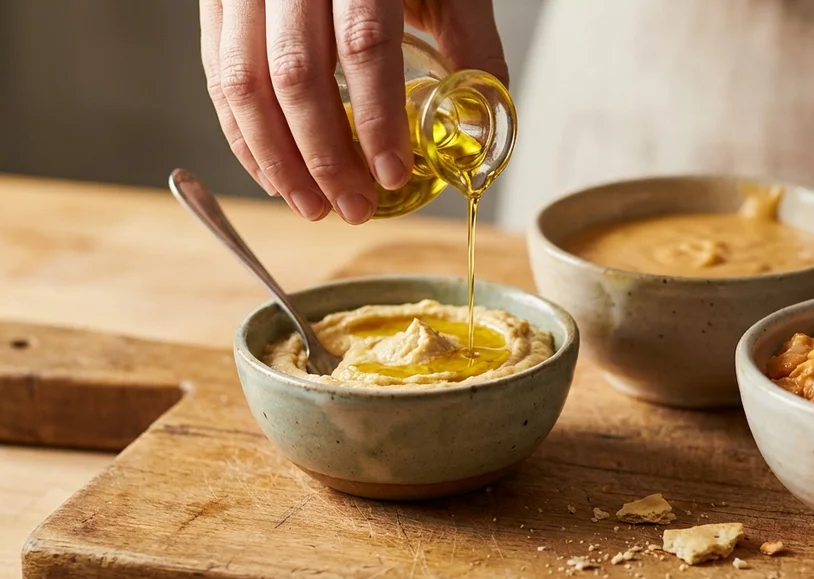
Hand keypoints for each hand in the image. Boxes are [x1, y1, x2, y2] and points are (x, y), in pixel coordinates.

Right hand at [199, 0, 508, 223]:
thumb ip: (470, 45)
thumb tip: (479, 123)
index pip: (364, 46)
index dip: (377, 120)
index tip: (393, 175)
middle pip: (296, 75)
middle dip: (324, 157)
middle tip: (354, 206)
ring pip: (243, 83)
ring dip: (277, 159)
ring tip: (314, 205)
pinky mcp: (217, 1)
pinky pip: (218, 76)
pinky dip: (243, 136)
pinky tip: (276, 174)